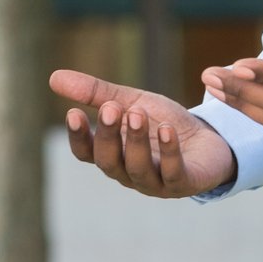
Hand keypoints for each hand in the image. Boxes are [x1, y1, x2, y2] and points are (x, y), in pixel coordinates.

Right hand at [49, 69, 235, 198]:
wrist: (209, 138)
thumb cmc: (162, 123)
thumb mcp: (130, 101)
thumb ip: (96, 93)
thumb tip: (53, 77)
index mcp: (112, 154)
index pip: (86, 153)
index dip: (78, 136)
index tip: (73, 112)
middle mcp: (128, 173)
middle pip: (109, 162)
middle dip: (108, 135)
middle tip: (111, 108)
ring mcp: (155, 183)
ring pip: (138, 169)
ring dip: (135, 141)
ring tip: (137, 113)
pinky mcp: (183, 184)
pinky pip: (172, 173)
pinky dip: (168, 152)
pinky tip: (166, 130)